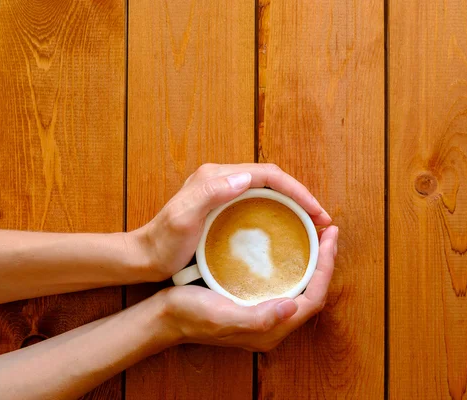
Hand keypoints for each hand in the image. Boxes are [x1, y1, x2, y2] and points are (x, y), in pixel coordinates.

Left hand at [128, 163, 331, 281]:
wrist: (144, 256)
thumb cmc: (163, 243)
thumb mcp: (183, 218)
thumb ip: (210, 193)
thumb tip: (247, 177)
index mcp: (217, 177)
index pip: (268, 175)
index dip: (297, 190)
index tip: (316, 211)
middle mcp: (222, 178)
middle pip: (272, 180)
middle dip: (301, 196)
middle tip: (322, 220)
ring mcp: (222, 191)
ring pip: (269, 191)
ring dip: (293, 203)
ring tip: (312, 224)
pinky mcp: (223, 205)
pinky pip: (260, 202)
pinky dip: (279, 211)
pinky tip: (288, 228)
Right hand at [157, 225, 337, 350]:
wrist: (165, 316)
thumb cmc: (191, 316)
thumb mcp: (222, 317)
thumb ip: (259, 318)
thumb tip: (292, 306)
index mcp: (272, 329)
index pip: (315, 298)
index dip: (327, 267)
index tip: (329, 236)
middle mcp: (274, 323)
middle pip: (313, 291)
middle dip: (325, 261)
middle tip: (327, 230)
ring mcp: (265, 313)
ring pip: (301, 286)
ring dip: (312, 261)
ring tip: (315, 234)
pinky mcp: (255, 303)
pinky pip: (286, 282)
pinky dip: (294, 263)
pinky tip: (289, 245)